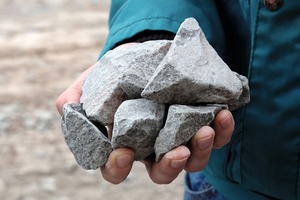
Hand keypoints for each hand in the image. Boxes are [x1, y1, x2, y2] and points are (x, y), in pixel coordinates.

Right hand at [56, 49, 233, 184]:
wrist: (144, 56)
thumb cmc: (115, 74)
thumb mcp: (90, 84)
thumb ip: (74, 102)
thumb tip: (70, 112)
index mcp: (124, 145)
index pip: (116, 169)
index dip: (118, 168)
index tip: (121, 153)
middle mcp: (153, 148)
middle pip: (162, 171)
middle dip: (171, 165)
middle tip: (178, 151)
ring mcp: (177, 137)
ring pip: (192, 159)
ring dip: (201, 149)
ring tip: (205, 129)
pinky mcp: (198, 123)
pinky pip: (215, 136)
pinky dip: (221, 130)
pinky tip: (221, 114)